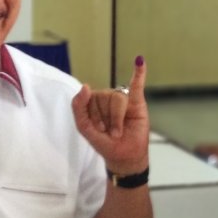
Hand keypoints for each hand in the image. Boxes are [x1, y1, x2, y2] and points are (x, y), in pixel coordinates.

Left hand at [72, 56, 148, 174]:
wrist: (124, 157)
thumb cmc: (104, 143)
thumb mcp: (84, 128)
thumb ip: (78, 108)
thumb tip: (85, 86)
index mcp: (93, 101)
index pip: (88, 97)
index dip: (92, 116)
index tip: (96, 130)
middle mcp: (107, 97)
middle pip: (103, 98)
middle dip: (105, 119)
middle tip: (109, 133)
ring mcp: (122, 98)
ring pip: (117, 99)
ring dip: (116, 119)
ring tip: (118, 132)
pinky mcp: (137, 101)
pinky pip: (137, 84)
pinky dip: (139, 72)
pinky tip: (139, 61)